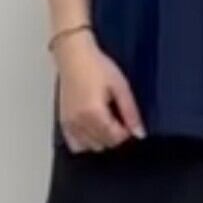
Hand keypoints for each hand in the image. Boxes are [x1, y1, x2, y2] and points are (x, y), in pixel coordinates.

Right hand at [52, 29, 146, 152]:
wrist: (74, 55)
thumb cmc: (96, 66)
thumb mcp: (121, 86)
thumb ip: (130, 112)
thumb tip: (139, 133)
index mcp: (94, 113)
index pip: (115, 138)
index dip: (127, 132)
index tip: (128, 120)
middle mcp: (79, 122)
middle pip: (104, 144)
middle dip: (115, 135)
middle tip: (118, 117)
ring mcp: (69, 123)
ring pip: (90, 147)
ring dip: (101, 139)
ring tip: (105, 120)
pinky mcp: (63, 121)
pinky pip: (75, 144)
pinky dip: (85, 141)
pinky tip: (92, 127)